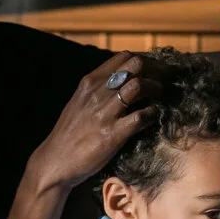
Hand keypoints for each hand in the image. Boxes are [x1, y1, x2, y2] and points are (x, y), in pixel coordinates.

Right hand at [26, 52, 164, 189]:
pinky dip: (153, 114)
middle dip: (155, 71)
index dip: (145, 61)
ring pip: (139, 86)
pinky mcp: (113, 134)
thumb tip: (122, 79)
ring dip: (156, 89)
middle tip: (164, 80)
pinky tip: (154, 117)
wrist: (55, 161)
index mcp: (90, 81)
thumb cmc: (70, 133)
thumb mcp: (80, 102)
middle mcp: (98, 92)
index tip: (154, 70)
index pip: (123, 57)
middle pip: (135, 65)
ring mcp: (105, 112)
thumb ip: (98, 88)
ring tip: (159, 97)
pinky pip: (141, 116)